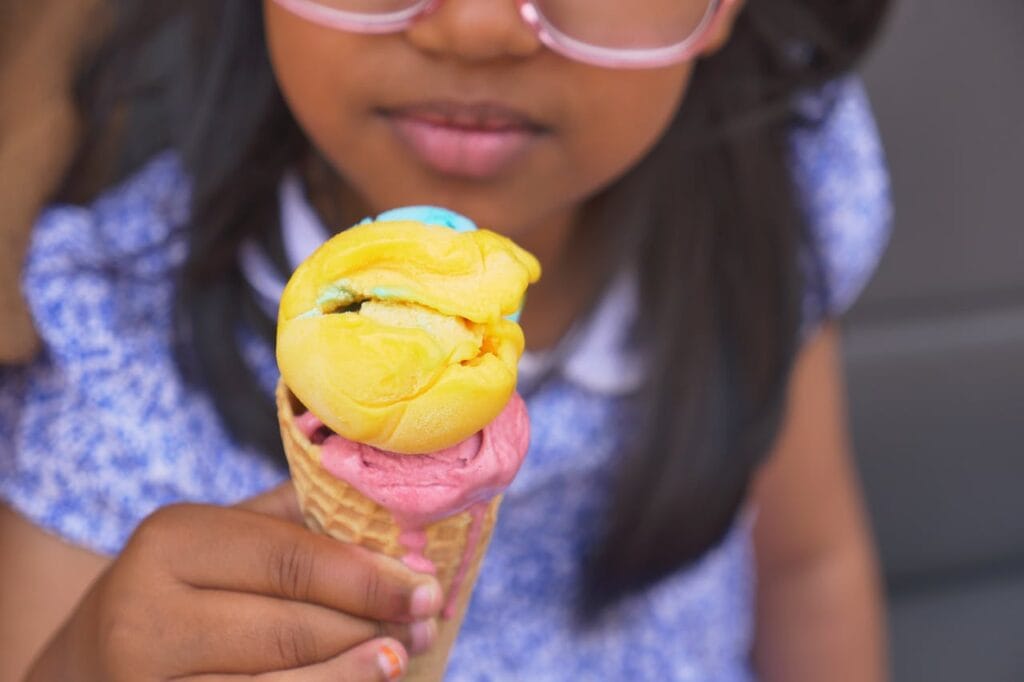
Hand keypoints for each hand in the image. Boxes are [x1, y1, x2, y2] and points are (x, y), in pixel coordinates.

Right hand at [26, 484, 441, 680]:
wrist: (83, 668)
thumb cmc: (175, 592)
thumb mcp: (216, 542)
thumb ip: (292, 522)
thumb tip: (393, 515)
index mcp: (170, 543)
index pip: (291, 561)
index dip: (368, 577)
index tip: (427, 585)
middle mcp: (144, 615)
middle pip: (290, 630)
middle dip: (371, 628)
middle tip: (426, 624)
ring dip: (353, 676)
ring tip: (401, 659)